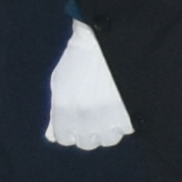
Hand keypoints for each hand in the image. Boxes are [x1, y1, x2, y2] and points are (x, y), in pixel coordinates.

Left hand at [41, 20, 132, 149]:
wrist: (106, 38)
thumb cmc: (79, 59)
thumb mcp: (60, 83)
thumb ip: (55, 112)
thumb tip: (52, 137)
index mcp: (64, 109)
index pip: (65, 139)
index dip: (70, 132)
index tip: (76, 124)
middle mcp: (85, 116)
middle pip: (88, 143)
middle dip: (89, 133)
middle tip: (94, 119)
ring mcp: (108, 114)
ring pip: (109, 139)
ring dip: (109, 129)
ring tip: (110, 114)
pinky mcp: (130, 110)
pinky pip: (127, 128)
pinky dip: (126, 121)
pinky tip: (122, 106)